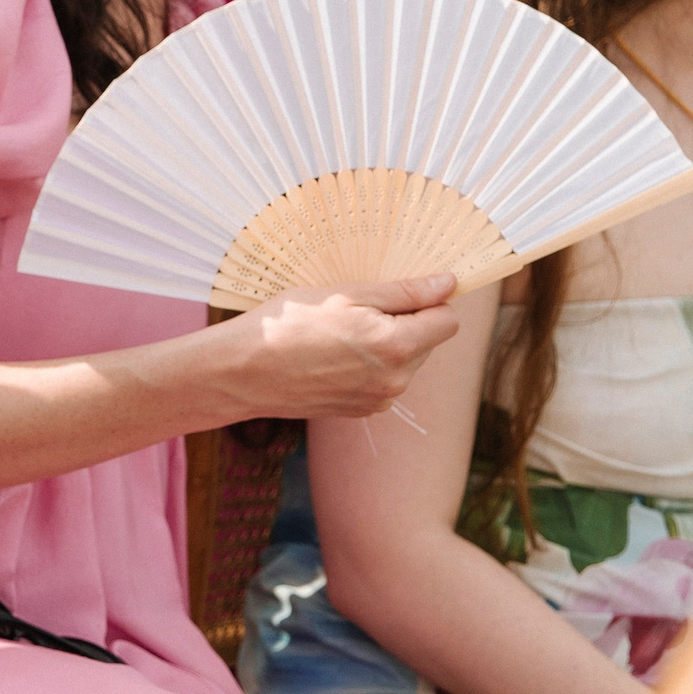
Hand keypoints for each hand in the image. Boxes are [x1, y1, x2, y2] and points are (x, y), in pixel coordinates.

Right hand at [222, 277, 459, 420]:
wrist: (244, 372)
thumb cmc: (289, 323)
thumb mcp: (346, 294)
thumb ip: (404, 292)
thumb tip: (448, 283)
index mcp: (397, 347)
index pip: (447, 321)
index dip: (429, 301)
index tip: (399, 293)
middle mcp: (395, 381)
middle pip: (427, 341)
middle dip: (405, 322)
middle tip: (357, 309)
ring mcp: (378, 400)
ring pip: (405, 362)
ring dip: (387, 344)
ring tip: (340, 332)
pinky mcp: (360, 411)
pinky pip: (383, 380)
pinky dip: (369, 364)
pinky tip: (333, 354)